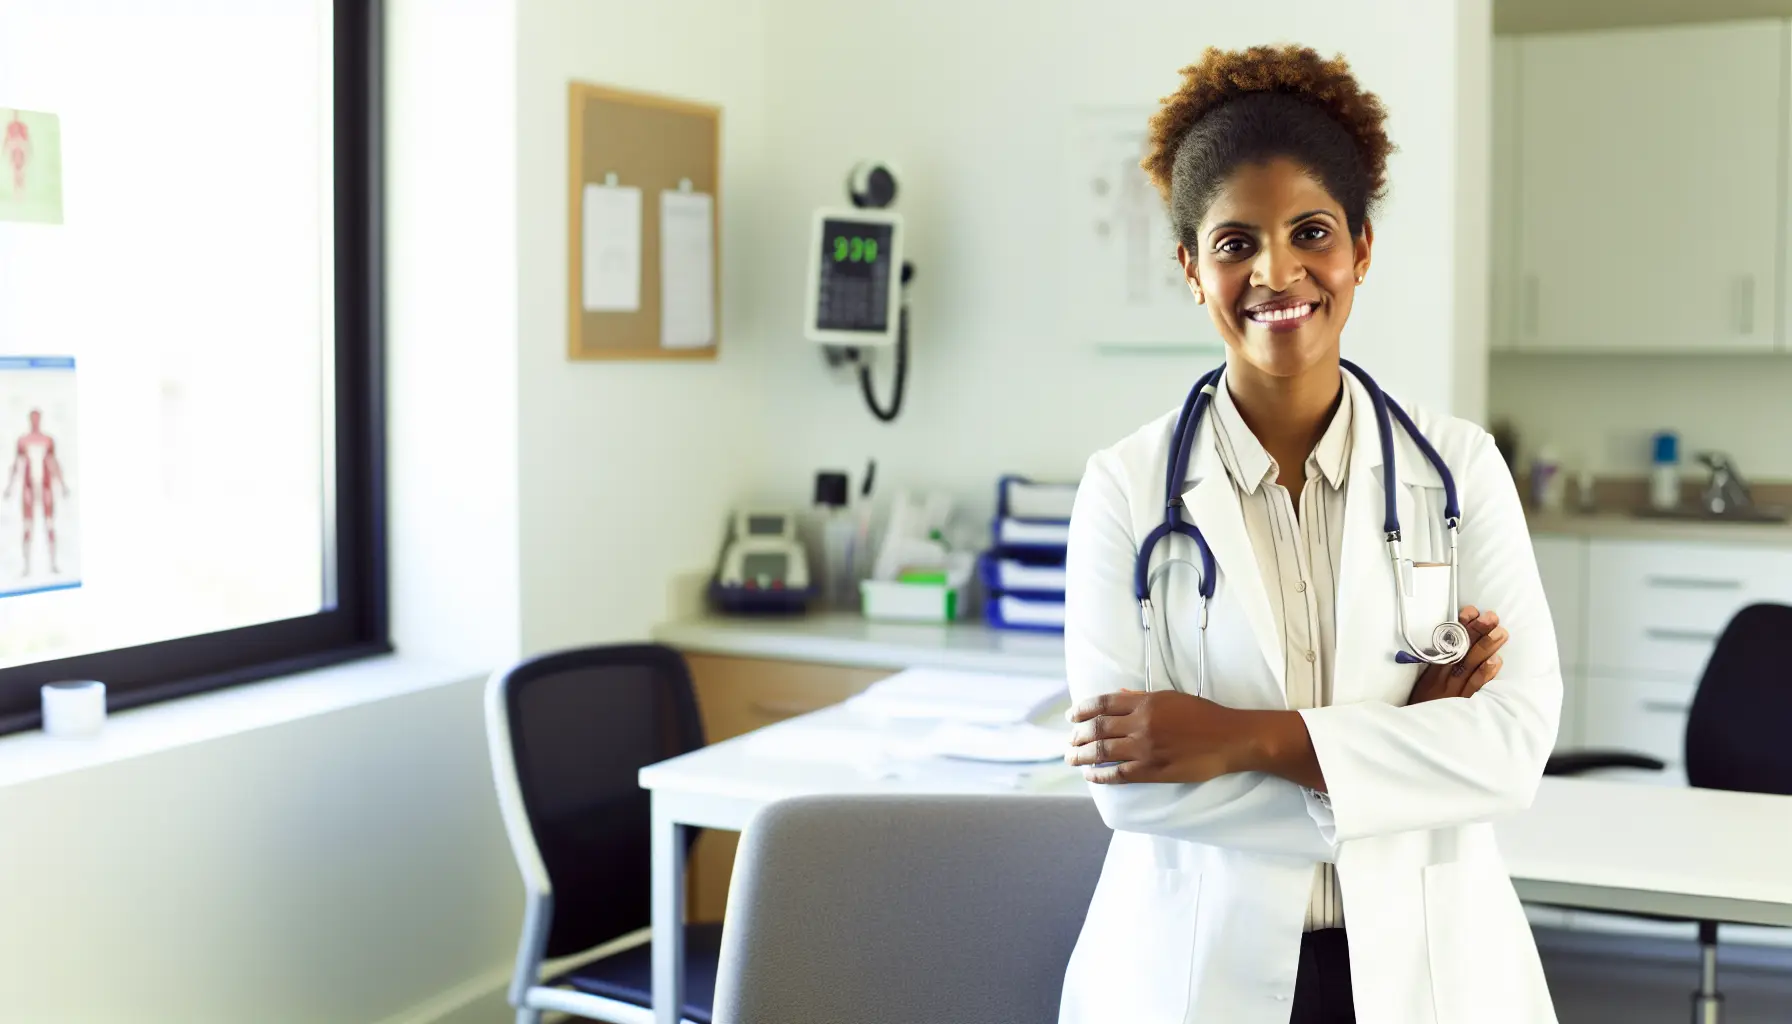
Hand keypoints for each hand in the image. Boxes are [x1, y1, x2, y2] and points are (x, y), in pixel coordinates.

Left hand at [1065, 689, 1251, 784]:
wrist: (1229, 739)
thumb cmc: (1204, 715)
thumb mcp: (1172, 697)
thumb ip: (1142, 698)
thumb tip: (1119, 695)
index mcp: (1145, 703)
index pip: (1103, 704)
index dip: (1082, 710)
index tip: (1071, 716)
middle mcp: (1140, 724)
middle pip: (1097, 729)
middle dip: (1078, 735)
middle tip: (1069, 741)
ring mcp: (1145, 748)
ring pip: (1103, 751)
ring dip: (1082, 755)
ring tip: (1071, 758)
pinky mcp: (1153, 770)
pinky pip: (1119, 774)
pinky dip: (1101, 775)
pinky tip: (1091, 775)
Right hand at [1407, 606, 1506, 704]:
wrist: (1415, 730)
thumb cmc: (1422, 706)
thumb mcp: (1423, 683)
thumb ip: (1438, 665)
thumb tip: (1454, 643)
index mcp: (1434, 669)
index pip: (1447, 641)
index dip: (1461, 625)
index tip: (1471, 611)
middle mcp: (1444, 677)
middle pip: (1461, 649)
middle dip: (1477, 631)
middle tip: (1491, 617)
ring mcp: (1454, 690)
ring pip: (1470, 664)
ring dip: (1486, 647)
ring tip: (1501, 633)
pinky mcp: (1463, 703)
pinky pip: (1475, 686)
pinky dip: (1485, 673)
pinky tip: (1495, 661)